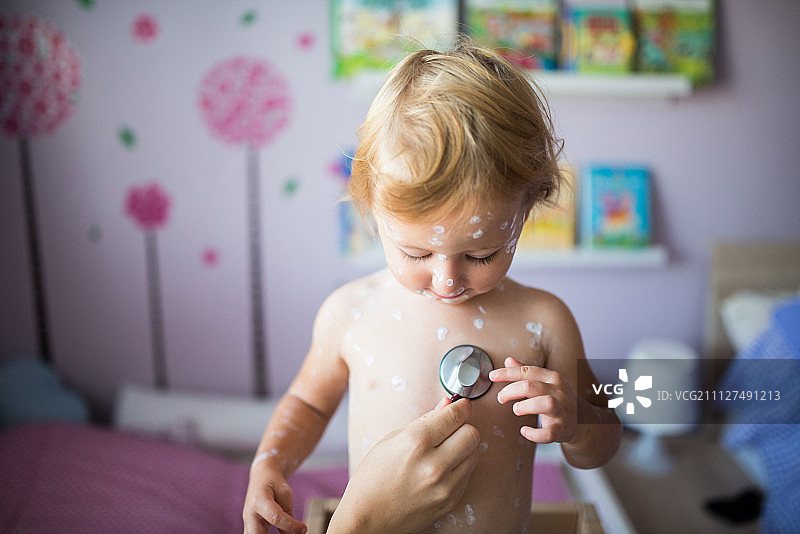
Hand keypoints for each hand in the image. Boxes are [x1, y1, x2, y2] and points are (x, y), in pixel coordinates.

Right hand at [243, 460, 306, 533]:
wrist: (261, 476)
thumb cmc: (274, 482)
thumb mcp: (285, 492)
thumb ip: (287, 512)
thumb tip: (291, 533)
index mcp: (259, 500)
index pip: (276, 518)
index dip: (291, 526)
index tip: (303, 529)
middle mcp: (249, 512)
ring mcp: (247, 520)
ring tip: (284, 532)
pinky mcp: (249, 525)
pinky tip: (280, 533)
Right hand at [327, 397, 479, 533]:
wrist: (366, 519)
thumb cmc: (372, 478)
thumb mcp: (391, 440)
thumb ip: (424, 420)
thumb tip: (447, 404)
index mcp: (416, 442)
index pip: (455, 415)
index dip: (461, 406)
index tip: (461, 405)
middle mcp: (434, 464)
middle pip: (472, 434)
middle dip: (464, 426)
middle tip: (451, 429)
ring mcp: (444, 486)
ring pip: (474, 454)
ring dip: (464, 447)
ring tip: (444, 450)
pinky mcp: (450, 501)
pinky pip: (467, 475)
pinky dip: (459, 467)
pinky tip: (441, 468)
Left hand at [490, 356, 577, 443]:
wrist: (581, 421)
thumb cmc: (557, 398)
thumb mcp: (544, 382)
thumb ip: (526, 372)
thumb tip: (508, 360)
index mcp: (553, 377)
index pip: (527, 371)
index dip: (507, 373)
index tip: (492, 376)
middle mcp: (559, 391)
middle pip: (531, 386)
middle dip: (511, 391)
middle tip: (501, 398)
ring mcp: (562, 410)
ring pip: (544, 404)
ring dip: (525, 407)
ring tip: (516, 410)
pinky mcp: (562, 429)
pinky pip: (547, 433)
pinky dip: (533, 433)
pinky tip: (524, 431)